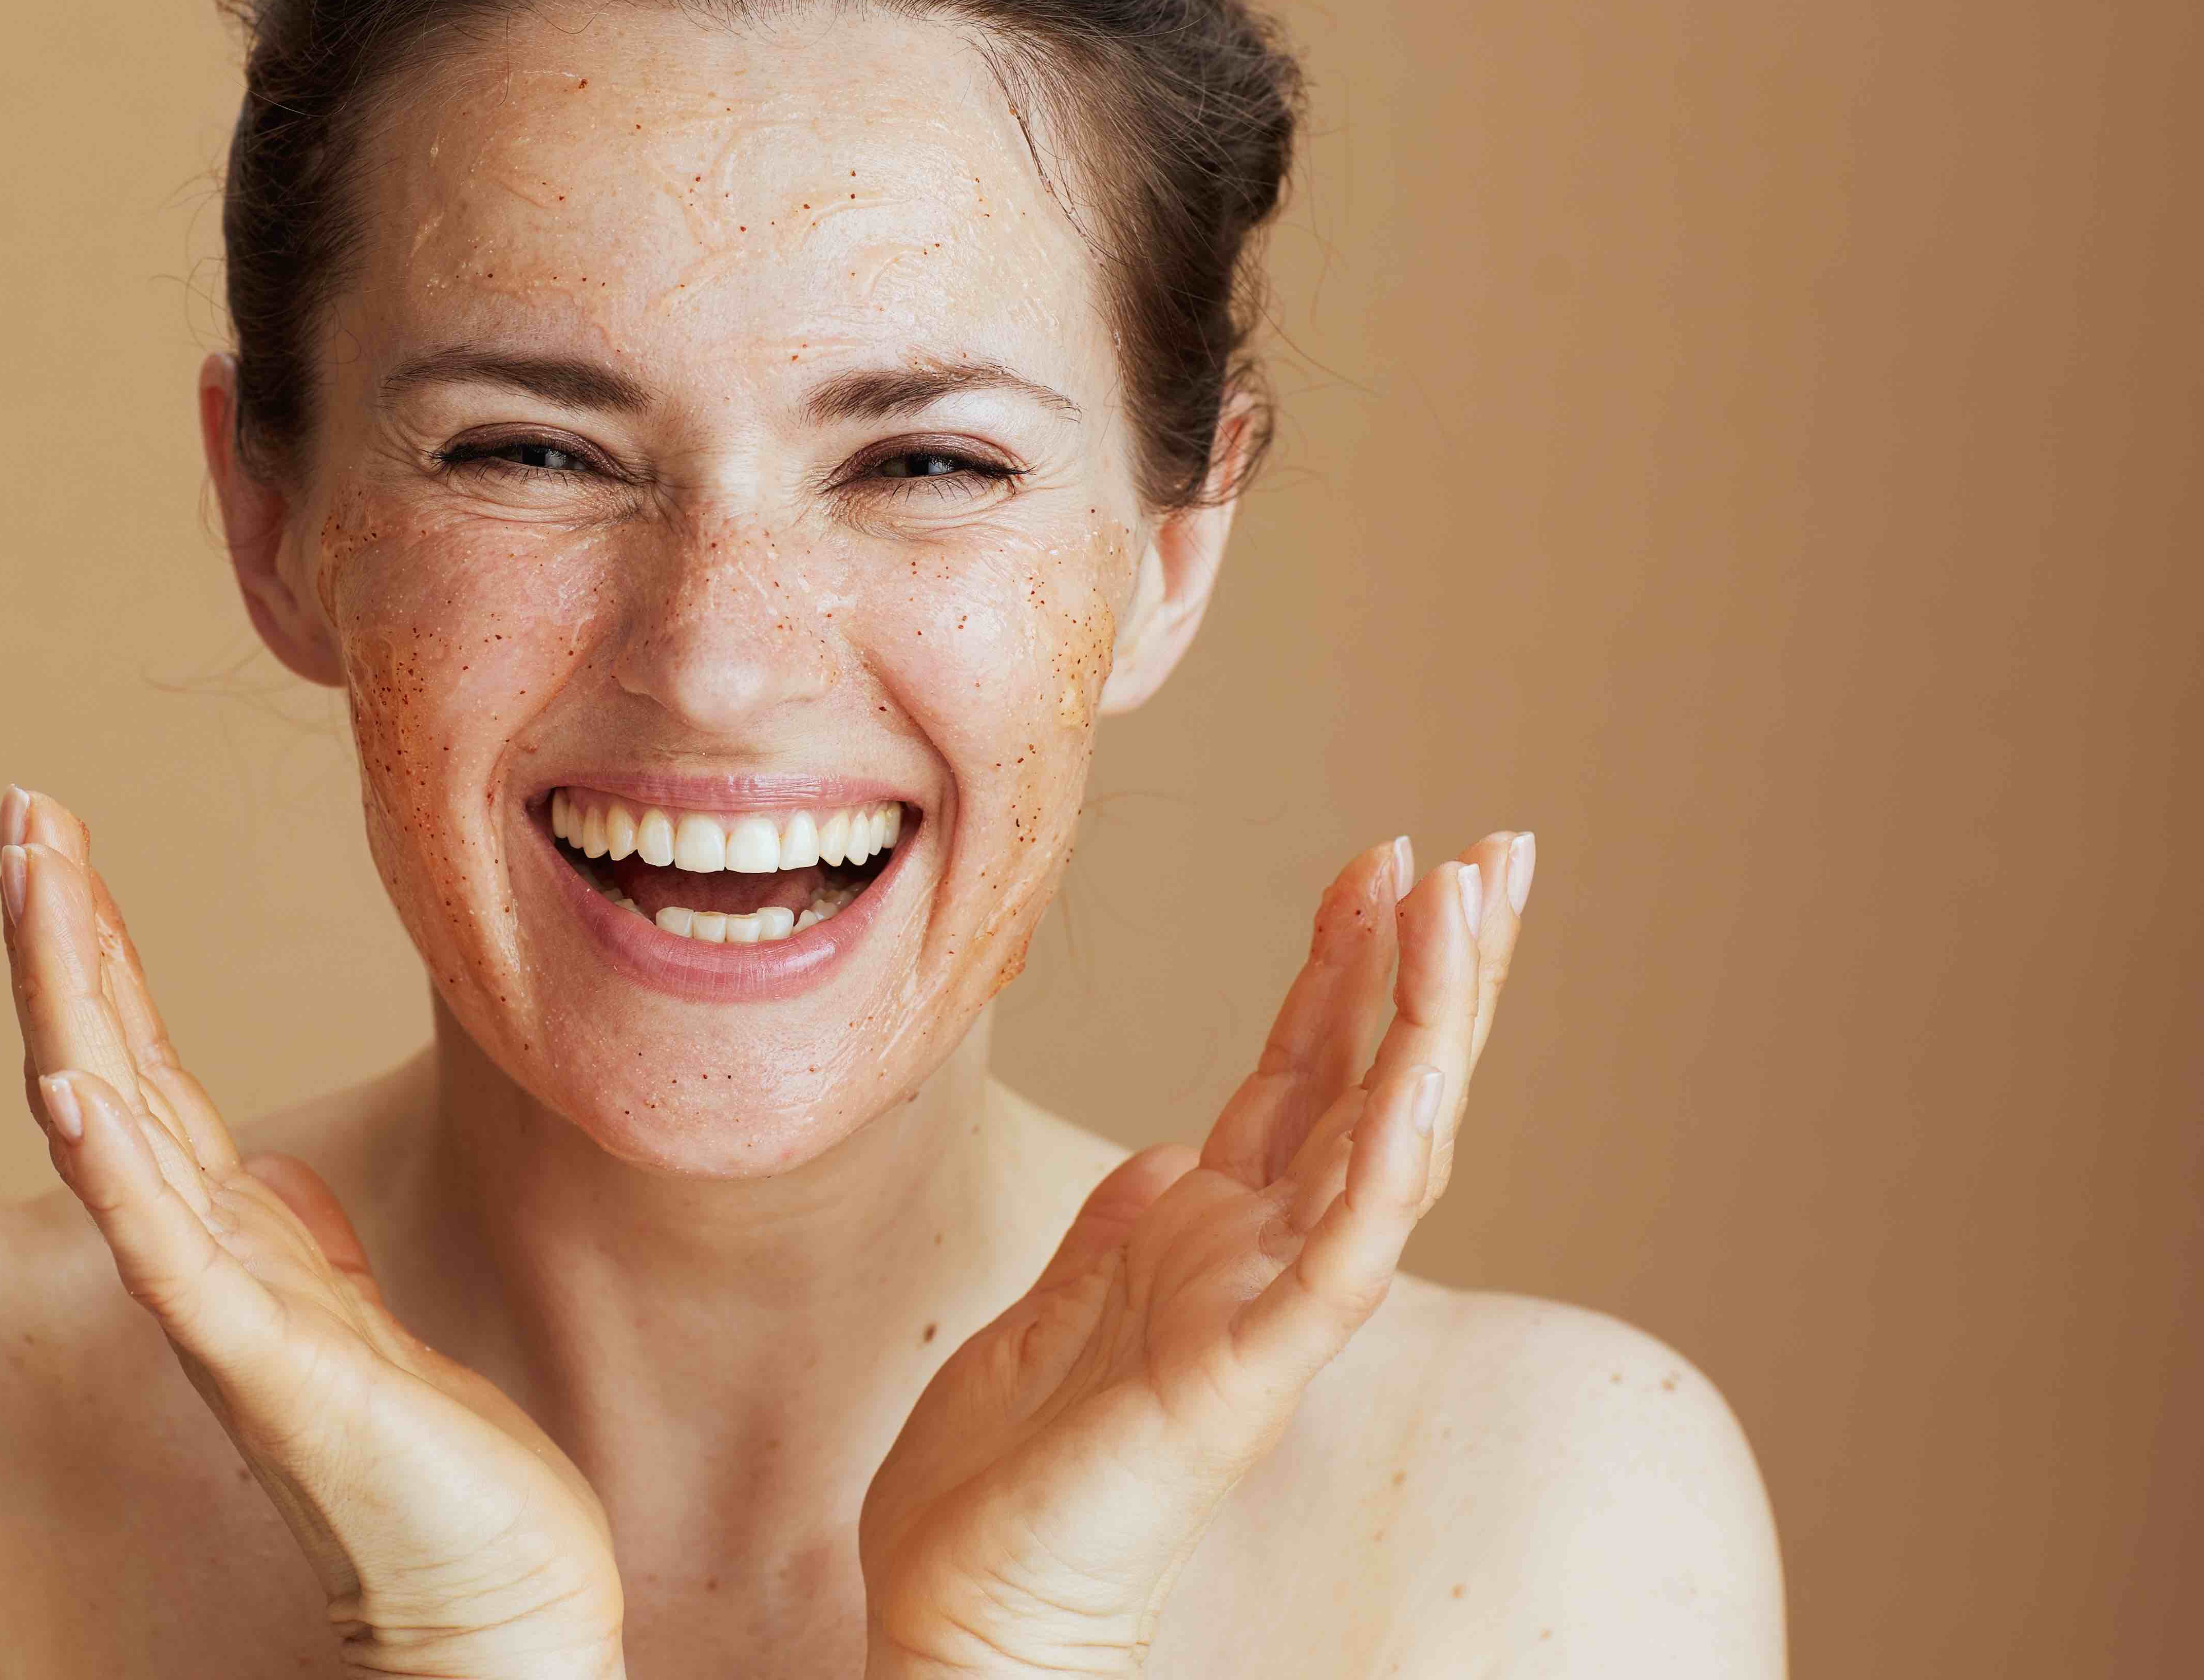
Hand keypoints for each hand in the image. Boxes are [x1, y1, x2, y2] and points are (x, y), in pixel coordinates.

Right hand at [0, 787, 626, 1679]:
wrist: (484, 1590)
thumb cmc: (424, 1460)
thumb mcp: (349, 1311)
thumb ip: (287, 1240)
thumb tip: (260, 1171)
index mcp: (225, 1233)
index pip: (138, 1059)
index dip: (93, 946)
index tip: (53, 836)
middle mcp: (199, 1255)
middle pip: (105, 1060)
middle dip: (61, 931)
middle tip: (20, 808)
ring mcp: (220, 1307)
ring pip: (118, 1124)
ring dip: (70, 996)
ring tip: (32, 880)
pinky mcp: (266, 1365)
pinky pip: (167, 1250)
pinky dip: (109, 1166)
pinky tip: (64, 1087)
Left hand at [859, 831, 1532, 1678]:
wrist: (961, 1608)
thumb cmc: (999, 1483)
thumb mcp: (1056, 1299)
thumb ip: (1130, 1226)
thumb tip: (1180, 1152)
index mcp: (1208, 1235)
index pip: (1308, 1072)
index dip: (1348, 964)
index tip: (1384, 859)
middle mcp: (1258, 1261)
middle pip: (1374, 1086)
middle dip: (1437, 968)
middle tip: (1495, 853)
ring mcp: (1265, 1313)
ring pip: (1384, 1145)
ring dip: (1433, 1023)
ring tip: (1469, 904)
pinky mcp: (1248, 1371)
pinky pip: (1341, 1251)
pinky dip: (1387, 1157)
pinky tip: (1425, 1069)